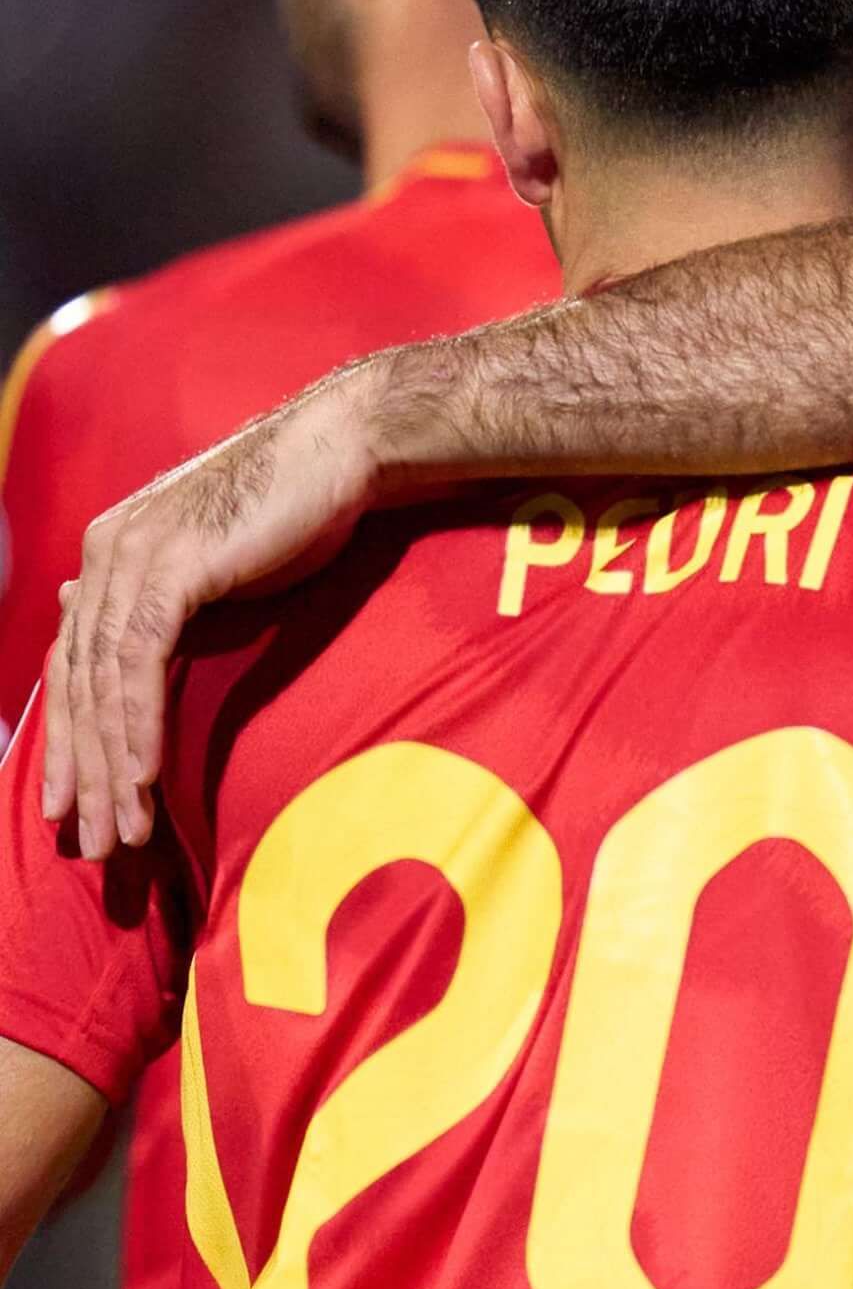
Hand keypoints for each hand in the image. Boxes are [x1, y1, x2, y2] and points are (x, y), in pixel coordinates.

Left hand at [46, 368, 383, 857]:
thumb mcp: (226, 563)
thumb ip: (177, 601)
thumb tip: (133, 637)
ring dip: (109, 766)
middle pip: (77, 683)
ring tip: (122, 830)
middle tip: (92, 842)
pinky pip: (139, 664)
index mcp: (113, 551)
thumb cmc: (303, 504)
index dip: (70, 741)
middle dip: (82, 772)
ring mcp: (131, 557)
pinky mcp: (170, 567)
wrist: (346, 445)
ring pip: (102, 684)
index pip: (75, 665)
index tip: (75, 805)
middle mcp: (105, 552)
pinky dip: (136, 725)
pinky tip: (140, 776)